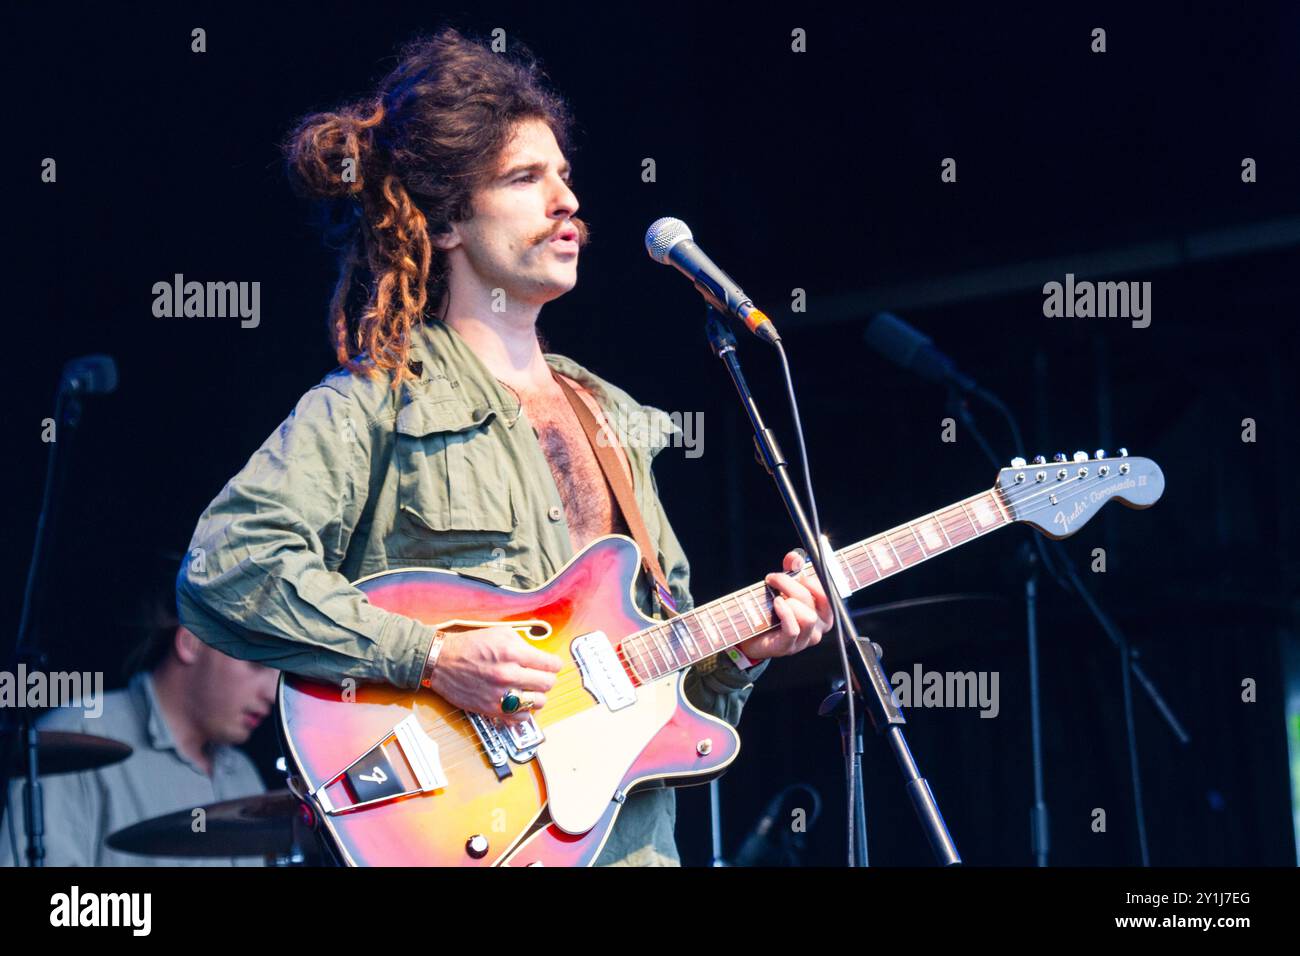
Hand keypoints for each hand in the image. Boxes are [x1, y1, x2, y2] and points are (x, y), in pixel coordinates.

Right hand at [426, 626, 563, 722]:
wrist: (440, 662)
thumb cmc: (469, 646)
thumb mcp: (500, 633)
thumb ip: (523, 644)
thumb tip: (541, 655)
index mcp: (512, 653)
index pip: (551, 664)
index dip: (555, 664)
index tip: (553, 666)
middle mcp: (508, 674)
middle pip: (548, 684)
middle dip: (547, 679)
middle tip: (540, 676)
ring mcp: (500, 694)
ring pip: (538, 703)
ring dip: (537, 696)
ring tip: (530, 690)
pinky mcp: (491, 709)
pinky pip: (521, 718)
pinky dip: (524, 712)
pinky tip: (519, 702)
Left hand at [739, 550, 833, 660]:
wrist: (751, 635)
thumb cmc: (772, 611)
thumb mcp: (783, 587)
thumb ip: (791, 570)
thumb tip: (795, 556)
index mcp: (823, 613)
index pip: (829, 593)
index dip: (813, 580)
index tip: (797, 572)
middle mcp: (819, 627)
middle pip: (814, 601)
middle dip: (792, 585)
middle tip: (774, 578)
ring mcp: (805, 639)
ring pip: (808, 617)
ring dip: (789, 601)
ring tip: (775, 597)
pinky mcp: (789, 647)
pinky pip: (793, 629)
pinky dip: (785, 613)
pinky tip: (776, 604)